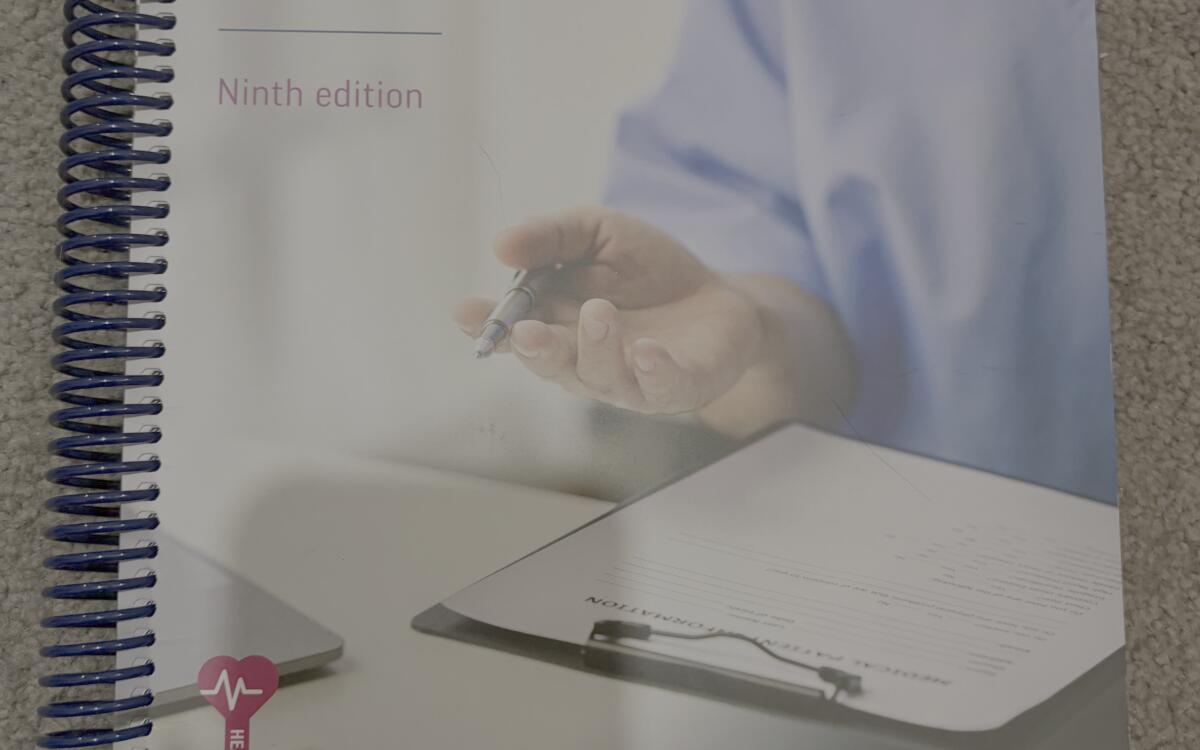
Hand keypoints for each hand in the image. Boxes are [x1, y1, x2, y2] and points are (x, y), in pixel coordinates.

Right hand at [454, 206, 854, 436]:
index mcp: (555, 325)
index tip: (465, 311)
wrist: (721, 297)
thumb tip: (500, 243)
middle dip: (534, 349)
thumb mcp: (598, 233)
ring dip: (594, 347)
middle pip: (549, 363)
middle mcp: (583, 361)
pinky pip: (659, 388)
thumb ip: (552, 236)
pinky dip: (651, 371)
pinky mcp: (677, 387)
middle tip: (524, 331)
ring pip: (601, 377)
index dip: (488, 325)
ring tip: (599, 313)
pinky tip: (646, 351)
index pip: (512, 331)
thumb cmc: (648, 270)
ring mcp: (629, 381)